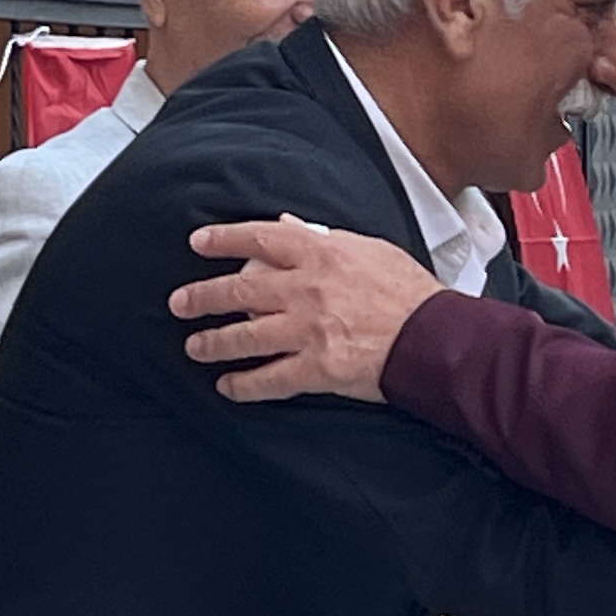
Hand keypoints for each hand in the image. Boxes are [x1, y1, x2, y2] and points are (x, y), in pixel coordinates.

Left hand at [171, 217, 443, 402]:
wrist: (436, 338)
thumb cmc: (410, 292)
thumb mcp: (370, 249)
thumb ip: (325, 239)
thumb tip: (289, 227)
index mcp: (321, 254)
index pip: (259, 239)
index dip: (223, 239)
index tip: (198, 243)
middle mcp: (307, 290)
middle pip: (240, 291)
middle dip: (203, 297)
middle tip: (180, 303)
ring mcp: (309, 331)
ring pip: (245, 337)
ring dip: (213, 342)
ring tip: (195, 347)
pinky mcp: (317, 369)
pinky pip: (269, 379)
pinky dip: (244, 385)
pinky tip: (229, 387)